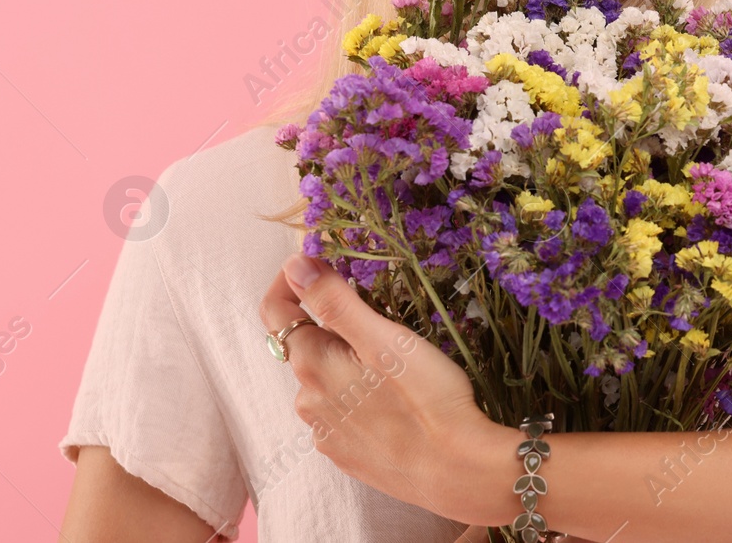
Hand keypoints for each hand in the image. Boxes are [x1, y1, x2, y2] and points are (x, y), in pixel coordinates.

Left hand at [259, 254, 524, 527]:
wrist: (456, 470)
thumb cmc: (426, 399)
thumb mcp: (384, 338)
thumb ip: (334, 301)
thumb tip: (295, 263)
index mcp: (312, 364)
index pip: (275, 309)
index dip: (292, 278)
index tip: (321, 259)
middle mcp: (306, 400)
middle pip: (306, 345)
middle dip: (333, 323)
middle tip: (382, 314)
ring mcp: (325, 432)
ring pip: (326, 380)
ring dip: (347, 362)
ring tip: (396, 362)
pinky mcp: (346, 454)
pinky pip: (341, 412)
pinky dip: (359, 395)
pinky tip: (395, 399)